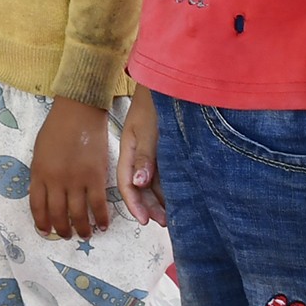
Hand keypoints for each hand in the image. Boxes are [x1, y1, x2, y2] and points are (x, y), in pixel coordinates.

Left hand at [29, 97, 112, 239]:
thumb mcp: (39, 152)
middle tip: (66, 235)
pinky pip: (98, 205)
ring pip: (78, 214)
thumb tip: (45, 194)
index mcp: (39, 173)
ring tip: (85, 235)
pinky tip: (102, 226)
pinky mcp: (95, 177)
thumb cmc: (57, 127)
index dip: (41, 223)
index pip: (37, 206)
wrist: (78, 111)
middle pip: (57, 214)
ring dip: (81, 229)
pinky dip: (101, 218)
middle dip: (61, 230)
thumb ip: (41, 173)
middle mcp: (55, 181)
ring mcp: (76, 180)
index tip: (45, 232)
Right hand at [119, 94, 165, 226]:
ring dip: (160, 200)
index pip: (126, 182)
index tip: (145, 220)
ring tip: (173, 215)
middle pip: (139, 186)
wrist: (168, 83)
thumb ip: (143, 156)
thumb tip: (138, 184)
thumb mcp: (146, 130)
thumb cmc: (154, 104)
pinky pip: (165, 174)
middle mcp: (138, 154)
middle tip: (164, 222)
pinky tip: (179, 197)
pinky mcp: (166, 150)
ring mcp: (152, 153)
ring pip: (153, 183)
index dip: (134, 203)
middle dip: (149, 206)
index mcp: (127, 149)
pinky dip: (169, 187)